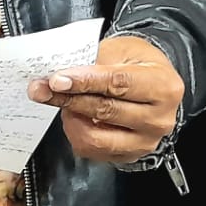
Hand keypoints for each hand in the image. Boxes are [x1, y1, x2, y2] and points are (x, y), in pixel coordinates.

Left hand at [27, 35, 184, 162]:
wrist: (154, 81)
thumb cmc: (139, 63)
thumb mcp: (121, 49)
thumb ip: (93, 62)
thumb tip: (60, 75)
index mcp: (162, 86)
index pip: (118, 84)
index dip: (84, 82)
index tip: (57, 79)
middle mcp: (159, 118)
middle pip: (105, 111)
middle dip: (68, 98)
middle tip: (42, 88)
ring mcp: (146, 141)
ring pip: (96, 137)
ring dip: (71, 118)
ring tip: (63, 101)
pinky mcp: (130, 155)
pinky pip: (93, 151)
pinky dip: (77, 132)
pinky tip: (75, 116)